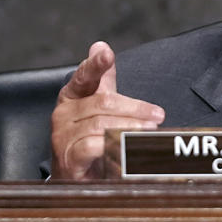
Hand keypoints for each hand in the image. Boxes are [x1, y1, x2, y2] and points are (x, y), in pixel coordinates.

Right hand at [50, 41, 164, 179]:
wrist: (74, 176)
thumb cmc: (87, 137)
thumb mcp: (97, 105)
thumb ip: (102, 78)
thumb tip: (101, 45)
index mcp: (71, 96)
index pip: (84, 76)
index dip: (95, 64)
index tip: (107, 53)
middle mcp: (63, 113)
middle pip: (103, 103)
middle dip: (135, 108)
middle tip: (158, 115)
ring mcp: (62, 136)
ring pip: (101, 125)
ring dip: (131, 128)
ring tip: (151, 131)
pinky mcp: (68, 157)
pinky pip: (94, 146)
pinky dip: (116, 147)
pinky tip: (131, 149)